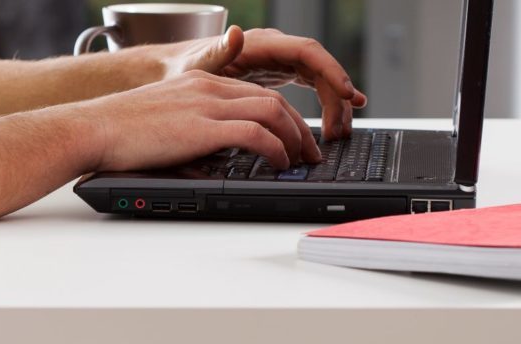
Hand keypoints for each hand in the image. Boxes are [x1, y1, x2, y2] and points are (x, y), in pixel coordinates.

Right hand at [62, 70, 321, 171]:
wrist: (92, 128)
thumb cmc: (117, 131)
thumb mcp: (162, 118)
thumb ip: (191, 126)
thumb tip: (211, 154)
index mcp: (199, 81)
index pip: (255, 93)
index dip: (283, 116)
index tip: (293, 137)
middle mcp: (208, 87)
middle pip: (272, 99)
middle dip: (299, 127)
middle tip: (309, 153)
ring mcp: (206, 105)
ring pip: (272, 111)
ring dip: (294, 138)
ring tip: (301, 161)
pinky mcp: (203, 127)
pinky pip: (256, 133)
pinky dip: (275, 148)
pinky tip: (279, 163)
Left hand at [165, 26, 367, 140]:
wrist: (174, 70)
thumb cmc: (184, 67)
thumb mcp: (199, 63)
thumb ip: (218, 51)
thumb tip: (234, 32)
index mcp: (261, 44)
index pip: (307, 52)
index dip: (331, 71)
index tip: (346, 94)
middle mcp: (275, 49)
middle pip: (320, 68)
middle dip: (337, 97)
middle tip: (340, 131)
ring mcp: (279, 61)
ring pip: (319, 79)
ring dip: (334, 105)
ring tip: (340, 134)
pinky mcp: (279, 74)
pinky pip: (311, 86)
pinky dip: (326, 103)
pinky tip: (338, 122)